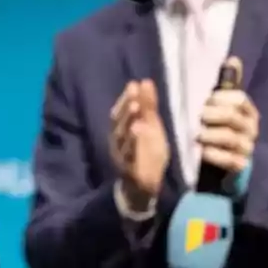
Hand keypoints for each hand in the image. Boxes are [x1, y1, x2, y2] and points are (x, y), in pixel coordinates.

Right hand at [109, 79, 169, 206]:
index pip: (119, 111)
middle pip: (118, 122)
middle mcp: (117, 140)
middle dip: (126, 107)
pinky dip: (133, 143)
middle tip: (134, 94)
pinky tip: (139, 131)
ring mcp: (121, 155)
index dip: (125, 98)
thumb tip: (146, 81)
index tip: (134, 84)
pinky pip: (130, 155)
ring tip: (135, 109)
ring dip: (128, 122)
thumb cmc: (146, 152)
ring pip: (122, 137)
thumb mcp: (151, 128)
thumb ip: (148, 107)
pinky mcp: (129, 169)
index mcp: (121, 130)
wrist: (143, 186)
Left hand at [197, 88, 258, 174]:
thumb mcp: (212, 108)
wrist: (215, 152)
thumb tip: (191, 95)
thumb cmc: (212, 123)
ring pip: (231, 138)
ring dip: (210, 135)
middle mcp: (251, 127)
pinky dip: (214, 155)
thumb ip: (207, 101)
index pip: (239, 100)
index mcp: (247, 110)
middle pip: (232, 117)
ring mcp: (248, 146)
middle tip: (195, 117)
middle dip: (211, 115)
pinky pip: (230, 160)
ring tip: (195, 134)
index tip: (202, 101)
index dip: (219, 98)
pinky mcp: (242, 163)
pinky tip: (201, 150)